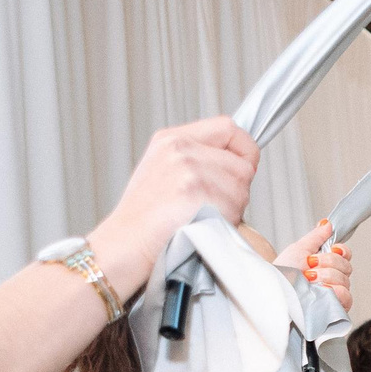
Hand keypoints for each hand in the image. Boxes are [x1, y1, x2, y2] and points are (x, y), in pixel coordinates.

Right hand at [87, 117, 260, 295]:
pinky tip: (202, 225)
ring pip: (241, 189)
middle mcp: (180, 149)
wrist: (126, 242)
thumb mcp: (165, 170)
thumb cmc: (146, 217)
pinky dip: (226, 222)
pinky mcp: (196, 192)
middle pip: (242, 164)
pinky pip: (235, 208)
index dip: (244, 150)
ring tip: (202, 217)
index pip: (228, 128)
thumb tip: (241, 164)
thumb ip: (200, 159)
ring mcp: (188, 169)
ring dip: (232, 210)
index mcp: (173, 139)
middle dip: (236, 190)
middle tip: (210, 206)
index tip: (241, 168)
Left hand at [278, 219, 352, 313]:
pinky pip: (346, 296)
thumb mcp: (298, 249)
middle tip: (310, 265)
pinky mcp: (334, 309)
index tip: (331, 248)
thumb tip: (327, 224)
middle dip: (328, 262)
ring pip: (345, 280)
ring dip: (325, 276)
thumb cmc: (283, 273)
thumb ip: (315, 237)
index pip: (346, 255)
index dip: (342, 250)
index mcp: (325, 264)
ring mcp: (334, 295)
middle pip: (346, 266)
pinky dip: (333, 291)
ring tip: (309, 280)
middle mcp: (331, 279)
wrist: (275, 290)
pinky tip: (319, 291)